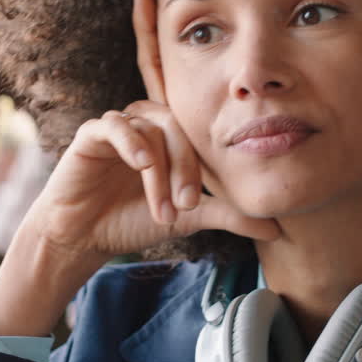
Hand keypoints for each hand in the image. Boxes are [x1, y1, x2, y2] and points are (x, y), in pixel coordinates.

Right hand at [0, 101, 278, 336]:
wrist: (82, 237)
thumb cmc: (132, 221)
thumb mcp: (188, 218)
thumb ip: (230, 216)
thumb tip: (279, 230)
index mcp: (172, 139)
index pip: (199, 136)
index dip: (203, 168)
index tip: (200, 205)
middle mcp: (147, 125)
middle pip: (178, 129)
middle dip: (186, 169)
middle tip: (186, 206)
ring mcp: (120, 126)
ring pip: (151, 130)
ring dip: (160, 172)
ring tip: (161, 208)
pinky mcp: (91, 134)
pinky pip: (114, 124)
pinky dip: (131, 141)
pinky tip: (140, 164)